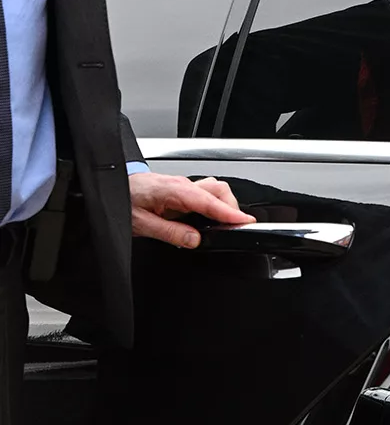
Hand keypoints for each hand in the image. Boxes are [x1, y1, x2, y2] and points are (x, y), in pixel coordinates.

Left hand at [129, 173, 254, 248]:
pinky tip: (210, 218)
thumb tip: (194, 240)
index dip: (229, 213)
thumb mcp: (141, 223)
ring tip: (225, 224)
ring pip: (215, 189)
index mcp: (173, 190)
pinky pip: (205, 193)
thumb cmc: (122, 199)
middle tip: (235, 228)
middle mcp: (181, 184)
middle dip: (231, 208)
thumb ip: (170, 232)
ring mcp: (183, 184)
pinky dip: (214, 204)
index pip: (208, 202)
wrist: (110, 184)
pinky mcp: (181, 189)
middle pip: (219, 190)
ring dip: (224, 205)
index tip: (244, 222)